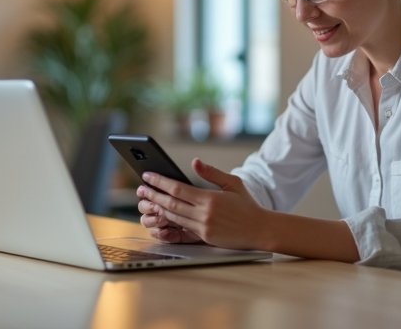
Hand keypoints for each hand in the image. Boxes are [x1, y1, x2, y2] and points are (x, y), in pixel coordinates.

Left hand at [136, 158, 268, 249]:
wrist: (260, 230)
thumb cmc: (247, 205)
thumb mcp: (233, 183)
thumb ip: (212, 173)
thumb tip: (195, 162)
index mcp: (210, 198)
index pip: (177, 189)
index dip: (160, 182)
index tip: (147, 175)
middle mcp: (204, 214)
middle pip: (170, 204)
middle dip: (153, 195)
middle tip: (140, 189)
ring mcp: (203, 227)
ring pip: (173, 217)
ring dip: (158, 208)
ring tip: (146, 200)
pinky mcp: (204, 238)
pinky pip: (182, 228)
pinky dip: (169, 220)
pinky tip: (161, 214)